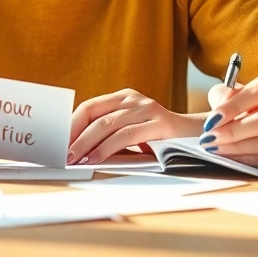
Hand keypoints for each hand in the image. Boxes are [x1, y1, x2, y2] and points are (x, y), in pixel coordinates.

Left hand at [67, 88, 198, 164]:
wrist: (199, 137)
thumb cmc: (161, 139)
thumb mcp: (133, 132)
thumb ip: (111, 135)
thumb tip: (78, 153)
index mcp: (124, 97)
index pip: (89, 107)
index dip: (71, 124)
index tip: (58, 141)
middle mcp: (134, 99)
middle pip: (94, 114)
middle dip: (74, 135)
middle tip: (62, 153)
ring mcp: (147, 108)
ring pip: (107, 124)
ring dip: (87, 143)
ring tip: (75, 159)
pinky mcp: (160, 123)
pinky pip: (126, 135)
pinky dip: (107, 148)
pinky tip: (97, 158)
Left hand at [200, 72, 257, 169]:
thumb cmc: (249, 105)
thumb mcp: (234, 93)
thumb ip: (224, 94)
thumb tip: (221, 105)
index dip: (235, 106)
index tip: (212, 120)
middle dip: (234, 131)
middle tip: (210, 138)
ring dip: (237, 148)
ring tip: (215, 148)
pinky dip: (248, 161)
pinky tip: (230, 158)